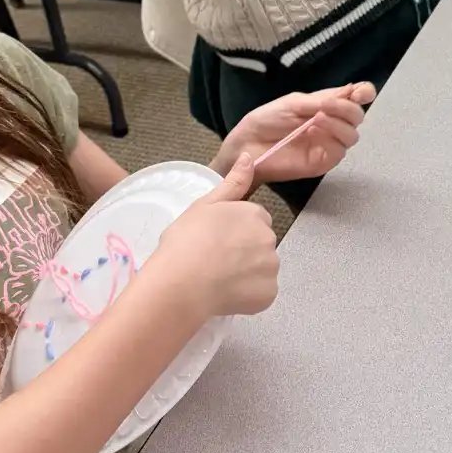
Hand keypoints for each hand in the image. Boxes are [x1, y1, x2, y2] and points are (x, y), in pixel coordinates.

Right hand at [149, 156, 279, 316]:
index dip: (235, 231)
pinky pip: (262, 292)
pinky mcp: (268, 294)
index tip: (216, 239)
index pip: (254, 220)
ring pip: (262, 269)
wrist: (180, 283)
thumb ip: (233, 182)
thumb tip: (249, 157)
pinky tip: (226, 294)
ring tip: (217, 279)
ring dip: (247, 274)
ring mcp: (271, 268)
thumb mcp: (205, 204)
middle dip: (244, 251)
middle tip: (215, 259)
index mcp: (255, 214)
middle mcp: (269, 238)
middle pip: (261, 244)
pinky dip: (248, 295)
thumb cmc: (186, 240)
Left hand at [215, 84, 375, 184]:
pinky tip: (313, 131)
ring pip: (352, 135)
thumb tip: (349, 92)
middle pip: (357, 117)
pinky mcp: (322, 162)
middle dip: (348, 109)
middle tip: (328, 106)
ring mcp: (328, 144)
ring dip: (338, 123)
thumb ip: (321, 100)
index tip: (362, 92)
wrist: (247, 145)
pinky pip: (338, 151)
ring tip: (317, 119)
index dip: (364, 93)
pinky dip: (329, 139)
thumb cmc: (266, 120)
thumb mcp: (293, 102)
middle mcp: (331, 124)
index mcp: (326, 105)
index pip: (355, 99)